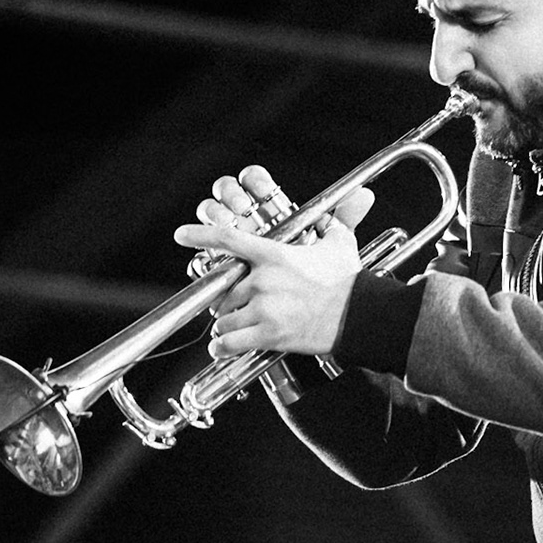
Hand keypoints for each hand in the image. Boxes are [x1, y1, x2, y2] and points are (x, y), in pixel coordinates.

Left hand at [173, 166, 376, 358]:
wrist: (360, 317)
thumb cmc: (349, 283)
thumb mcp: (341, 244)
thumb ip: (338, 220)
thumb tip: (359, 195)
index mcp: (274, 256)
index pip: (229, 240)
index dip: (201, 236)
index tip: (182, 235)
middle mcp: (264, 282)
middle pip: (224, 291)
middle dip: (228, 300)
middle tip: (239, 304)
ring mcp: (264, 310)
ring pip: (224, 319)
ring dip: (227, 324)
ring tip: (238, 326)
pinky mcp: (269, 335)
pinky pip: (230, 343)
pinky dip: (223, 347)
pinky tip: (222, 347)